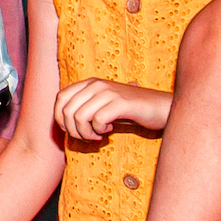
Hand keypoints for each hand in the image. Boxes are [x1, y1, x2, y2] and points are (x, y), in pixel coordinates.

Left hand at [54, 78, 169, 140]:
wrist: (160, 108)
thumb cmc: (130, 111)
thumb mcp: (103, 105)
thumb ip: (84, 108)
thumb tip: (60, 121)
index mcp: (90, 83)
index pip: (60, 99)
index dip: (61, 119)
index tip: (74, 131)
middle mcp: (97, 84)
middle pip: (67, 111)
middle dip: (74, 131)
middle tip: (88, 137)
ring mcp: (108, 92)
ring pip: (79, 117)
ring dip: (86, 133)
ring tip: (98, 135)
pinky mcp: (120, 103)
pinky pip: (96, 120)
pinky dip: (99, 131)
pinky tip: (109, 131)